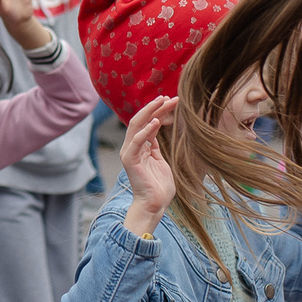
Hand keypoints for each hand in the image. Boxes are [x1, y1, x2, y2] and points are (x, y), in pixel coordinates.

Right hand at [118, 96, 176, 234]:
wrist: (154, 205)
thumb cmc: (159, 187)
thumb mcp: (160, 161)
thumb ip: (155, 147)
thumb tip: (156, 132)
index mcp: (140, 147)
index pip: (148, 123)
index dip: (159, 110)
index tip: (171, 100)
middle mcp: (132, 147)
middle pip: (141, 120)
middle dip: (155, 107)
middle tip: (168, 96)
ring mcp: (130, 153)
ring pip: (137, 125)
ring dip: (150, 112)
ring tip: (163, 102)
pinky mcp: (130, 160)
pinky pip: (137, 141)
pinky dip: (146, 130)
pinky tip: (157, 122)